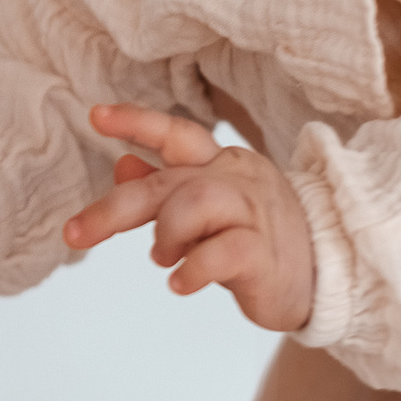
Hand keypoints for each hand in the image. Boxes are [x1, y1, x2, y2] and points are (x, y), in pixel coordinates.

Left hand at [64, 104, 313, 330]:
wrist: (326, 273)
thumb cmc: (258, 236)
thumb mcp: (211, 207)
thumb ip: (168, 188)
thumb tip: (123, 165)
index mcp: (222, 162)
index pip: (176, 133)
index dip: (136, 122)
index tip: (94, 117)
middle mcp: (236, 178)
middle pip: (167, 182)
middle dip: (113, 208)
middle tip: (74, 233)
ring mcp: (254, 213)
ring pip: (194, 204)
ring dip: (165, 235)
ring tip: (163, 258)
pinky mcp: (264, 253)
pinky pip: (220, 253)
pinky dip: (191, 270)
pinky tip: (181, 283)